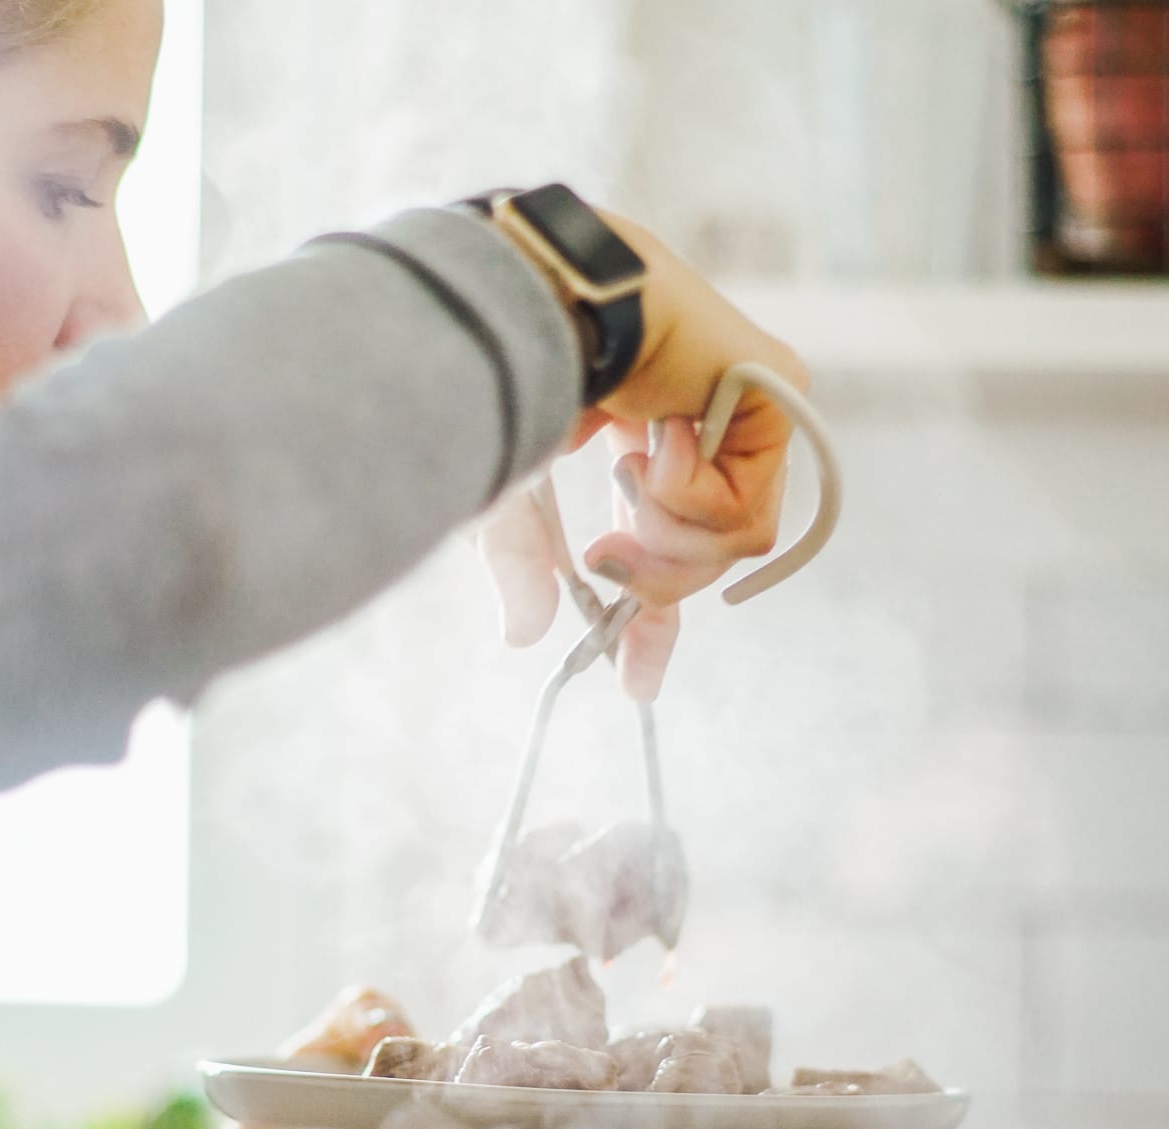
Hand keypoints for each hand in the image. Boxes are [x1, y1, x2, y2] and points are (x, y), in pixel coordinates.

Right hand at [479, 214, 806, 701]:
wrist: (528, 298)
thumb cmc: (500, 373)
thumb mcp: (506, 492)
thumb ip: (523, 563)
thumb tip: (523, 637)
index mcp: (642, 433)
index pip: (671, 542)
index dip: (653, 614)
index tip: (635, 682)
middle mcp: (699, 418)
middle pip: (708, 552)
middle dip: (656, 578)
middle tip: (603, 558)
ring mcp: (743, 404)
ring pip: (732, 538)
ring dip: (667, 534)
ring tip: (626, 477)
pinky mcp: (775, 392)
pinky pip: (745, 505)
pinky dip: (689, 499)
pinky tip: (655, 442)